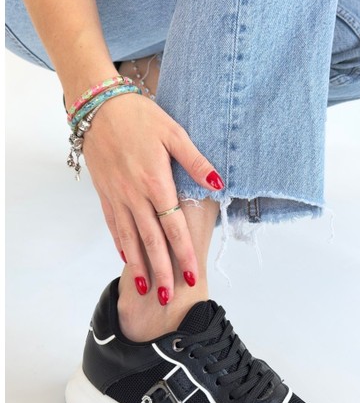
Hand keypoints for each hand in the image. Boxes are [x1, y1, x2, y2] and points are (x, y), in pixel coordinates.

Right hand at [83, 92, 223, 303]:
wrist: (97, 105)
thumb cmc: (139, 115)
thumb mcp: (173, 132)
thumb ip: (195, 161)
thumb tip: (219, 183)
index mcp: (155, 182)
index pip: (173, 227)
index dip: (183, 253)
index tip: (191, 276)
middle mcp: (135, 195)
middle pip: (151, 241)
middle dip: (162, 270)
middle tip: (169, 296)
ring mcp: (117, 196)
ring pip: (130, 238)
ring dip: (139, 265)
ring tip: (147, 288)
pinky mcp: (104, 193)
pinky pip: (113, 224)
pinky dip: (120, 244)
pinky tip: (126, 258)